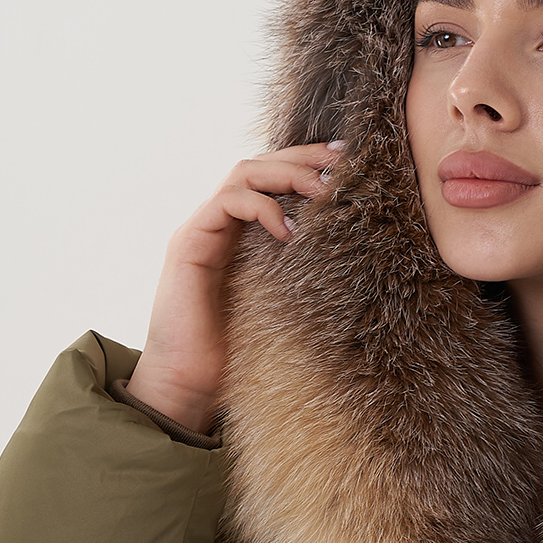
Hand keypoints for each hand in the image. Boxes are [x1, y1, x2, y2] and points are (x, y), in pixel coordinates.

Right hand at [126, 144, 341, 433]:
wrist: (188, 384)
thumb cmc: (236, 352)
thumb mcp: (282, 303)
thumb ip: (300, 273)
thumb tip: (354, 260)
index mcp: (238, 233)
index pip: (271, 180)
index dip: (307, 164)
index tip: (347, 161)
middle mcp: (217, 224)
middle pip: (258, 166)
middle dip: (302, 157)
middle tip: (341, 160)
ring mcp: (200, 230)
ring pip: (241, 173)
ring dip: (286, 174)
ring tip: (321, 190)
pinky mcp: (188, 244)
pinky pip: (226, 204)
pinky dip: (262, 208)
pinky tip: (290, 231)